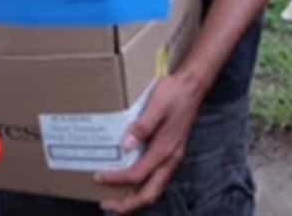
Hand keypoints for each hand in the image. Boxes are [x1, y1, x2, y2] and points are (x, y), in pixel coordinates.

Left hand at [96, 73, 205, 212]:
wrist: (193, 86)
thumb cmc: (175, 94)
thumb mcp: (157, 105)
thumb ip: (142, 127)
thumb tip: (125, 146)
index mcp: (166, 149)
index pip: (138, 174)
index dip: (117, 179)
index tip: (99, 176)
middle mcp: (170, 159)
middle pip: (150, 194)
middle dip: (128, 205)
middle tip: (107, 205)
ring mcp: (172, 158)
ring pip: (154, 189)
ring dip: (135, 199)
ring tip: (116, 200)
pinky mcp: (170, 154)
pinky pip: (155, 179)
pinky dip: (141, 187)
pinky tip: (130, 181)